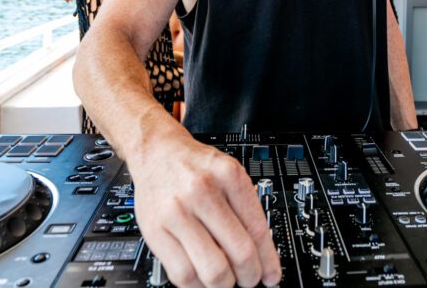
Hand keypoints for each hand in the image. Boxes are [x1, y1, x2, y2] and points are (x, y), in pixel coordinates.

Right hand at [129, 128, 281, 287]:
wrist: (157, 151)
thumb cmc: (195, 165)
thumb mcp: (227, 172)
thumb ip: (243, 207)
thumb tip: (261, 253)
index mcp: (229, 175)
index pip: (257, 228)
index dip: (268, 260)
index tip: (271, 275)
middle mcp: (204, 191)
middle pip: (239, 252)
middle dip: (249, 275)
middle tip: (249, 279)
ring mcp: (178, 211)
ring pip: (212, 270)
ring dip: (225, 284)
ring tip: (227, 280)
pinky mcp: (156, 230)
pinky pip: (183, 274)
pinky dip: (198, 286)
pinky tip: (203, 280)